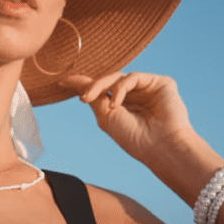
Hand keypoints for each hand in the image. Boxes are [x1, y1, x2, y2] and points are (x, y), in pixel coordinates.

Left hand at [60, 72, 193, 165]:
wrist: (160, 147)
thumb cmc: (134, 138)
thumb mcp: (106, 116)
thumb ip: (93, 95)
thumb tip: (74, 81)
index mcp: (124, 105)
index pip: (103, 89)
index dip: (84, 84)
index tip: (62, 82)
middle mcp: (136, 95)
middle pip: (108, 81)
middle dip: (92, 86)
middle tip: (82, 98)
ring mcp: (148, 88)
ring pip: (118, 76)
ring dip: (102, 86)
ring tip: (92, 99)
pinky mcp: (161, 83)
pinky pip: (134, 77)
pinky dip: (121, 88)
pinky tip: (117, 103)